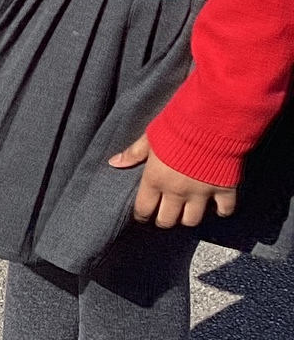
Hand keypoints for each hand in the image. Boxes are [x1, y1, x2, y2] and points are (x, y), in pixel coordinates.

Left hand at [108, 135, 237, 226]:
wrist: (212, 119)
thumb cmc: (178, 125)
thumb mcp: (151, 136)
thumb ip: (134, 153)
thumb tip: (114, 163)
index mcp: (155, 179)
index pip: (144, 209)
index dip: (142, 215)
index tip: (144, 215)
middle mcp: (176, 190)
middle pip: (167, 220)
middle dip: (165, 219)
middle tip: (167, 213)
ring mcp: (201, 192)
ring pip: (192, 221)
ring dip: (189, 217)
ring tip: (188, 211)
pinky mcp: (224, 188)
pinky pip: (225, 210)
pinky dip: (222, 211)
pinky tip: (218, 208)